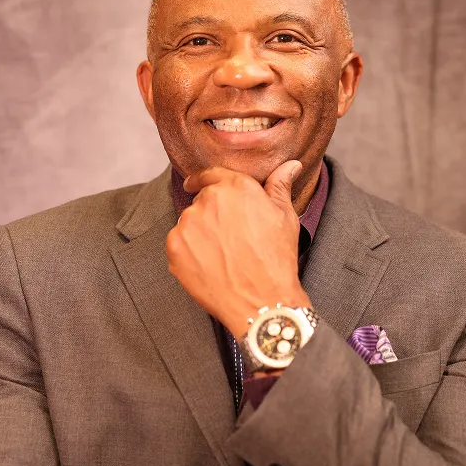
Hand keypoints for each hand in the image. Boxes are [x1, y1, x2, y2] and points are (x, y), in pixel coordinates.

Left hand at [166, 161, 310, 338]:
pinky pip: (178, 244)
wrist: (261, 300)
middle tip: (228, 239)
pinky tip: (209, 266)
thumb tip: (290, 165)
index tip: (193, 184)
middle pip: (201, 202)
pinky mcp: (175, 247)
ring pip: (189, 223)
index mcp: (236, 187)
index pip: (210, 174)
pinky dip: (188, 253)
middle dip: (210, 216)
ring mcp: (188, 224)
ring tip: (221, 256)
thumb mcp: (284, 217)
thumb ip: (279, 186)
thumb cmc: (277, 259)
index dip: (202, 180)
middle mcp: (208, 200)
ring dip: (199, 234)